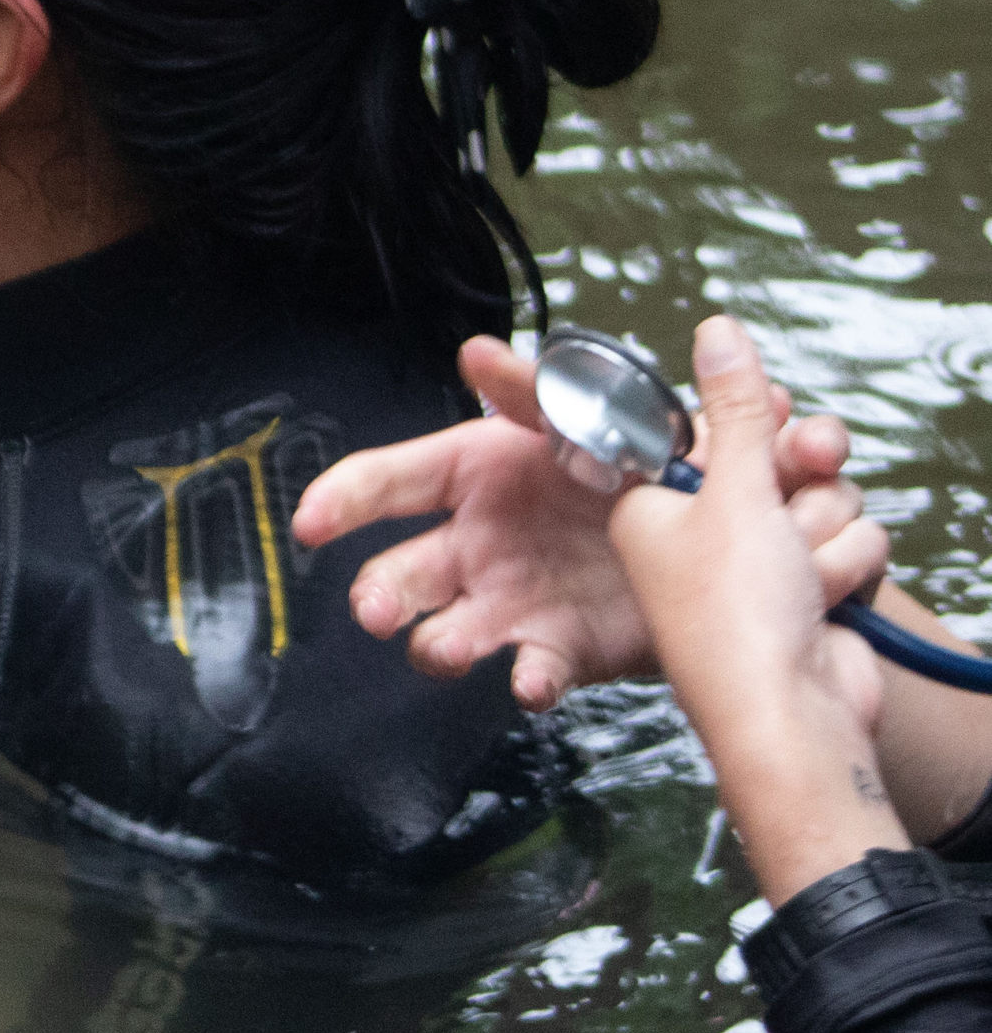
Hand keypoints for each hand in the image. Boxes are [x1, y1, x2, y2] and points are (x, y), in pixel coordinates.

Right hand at [294, 331, 862, 708]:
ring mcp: (514, 601)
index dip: (341, 499)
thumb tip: (477, 351)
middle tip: (375, 608)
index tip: (310, 523)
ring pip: (450, 632)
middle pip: (404, 572)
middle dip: (381, 593)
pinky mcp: (562, 648)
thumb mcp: (591, 413)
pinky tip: (532, 679)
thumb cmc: (639, 461)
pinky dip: (529, 681)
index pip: (388, 483)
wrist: (720, 525)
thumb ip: (536, 390)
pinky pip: (533, 671)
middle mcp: (480, 544)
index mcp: (474, 477)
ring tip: (444, 648)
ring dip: (438, 645)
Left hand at [615, 315, 901, 901]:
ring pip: (823, 496)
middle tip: (804, 477)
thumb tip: (718, 333)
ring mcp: (759, 559)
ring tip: (796, 573)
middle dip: (802, 478)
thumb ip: (737, 410)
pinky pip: (846, 541)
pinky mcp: (808, 586)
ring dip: (823, 532)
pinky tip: (822, 600)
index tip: (778, 419)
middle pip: (778, 458)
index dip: (752, 425)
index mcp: (651, 500)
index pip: (711, 427)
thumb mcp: (731, 494)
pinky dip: (843, 569)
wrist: (792, 716)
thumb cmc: (733, 619)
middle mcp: (702, 527)